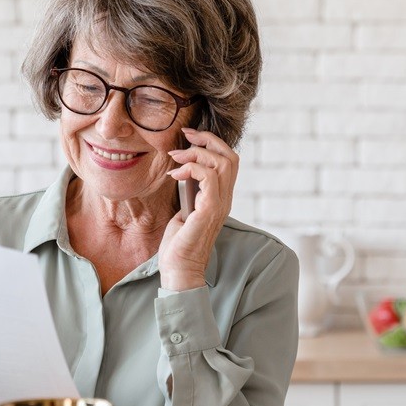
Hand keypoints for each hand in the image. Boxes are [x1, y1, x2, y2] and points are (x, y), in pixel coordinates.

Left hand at [160, 126, 238, 290]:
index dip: (211, 143)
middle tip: (185, 136)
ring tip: (176, 159)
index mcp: (221, 198)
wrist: (180, 269)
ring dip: (196, 154)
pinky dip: (191, 169)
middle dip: (207, 139)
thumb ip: (191, 192)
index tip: (189, 137)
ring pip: (222, 162)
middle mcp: (225, 199)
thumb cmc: (179, 244)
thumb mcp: (185, 211)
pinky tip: (176, 175)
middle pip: (230, 156)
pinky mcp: (209, 210)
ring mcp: (220, 204)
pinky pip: (209, 177)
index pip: (228, 161)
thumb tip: (184, 173)